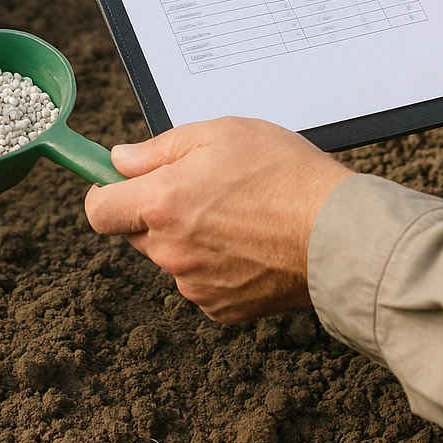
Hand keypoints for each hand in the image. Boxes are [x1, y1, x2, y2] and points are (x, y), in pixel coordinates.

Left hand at [86, 118, 351, 322]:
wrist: (343, 234)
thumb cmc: (285, 175)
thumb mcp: (219, 133)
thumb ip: (158, 149)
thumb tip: (119, 160)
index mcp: (160, 204)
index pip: (99, 210)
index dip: (105, 193)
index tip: (120, 184)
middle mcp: (169, 250)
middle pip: (136, 232)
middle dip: (154, 211)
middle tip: (200, 190)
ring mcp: (194, 284)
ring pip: (171, 257)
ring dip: (187, 238)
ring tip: (236, 216)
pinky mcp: (221, 309)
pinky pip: (200, 283)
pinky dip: (214, 266)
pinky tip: (248, 245)